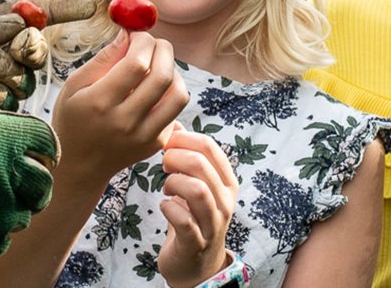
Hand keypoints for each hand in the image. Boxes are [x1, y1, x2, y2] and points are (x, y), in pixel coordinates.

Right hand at [0, 107, 58, 263]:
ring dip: (8, 214)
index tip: (39, 158)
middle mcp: (7, 171)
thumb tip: (18, 143)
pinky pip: (0, 243)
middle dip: (35, 188)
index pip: (46, 142)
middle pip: (43, 184)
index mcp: (3, 137)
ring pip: (23, 216)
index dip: (44, 151)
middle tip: (21, 190)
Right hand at [52, 31, 189, 182]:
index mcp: (99, 103)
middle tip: (154, 44)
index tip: (138, 35)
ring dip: (173, 71)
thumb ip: (105, 58)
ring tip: (157, 66)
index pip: (136, 64)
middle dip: (163, 50)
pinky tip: (153, 91)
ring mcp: (144, 136)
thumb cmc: (73, 118)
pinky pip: (175, 110)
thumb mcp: (75, 85)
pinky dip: (169, 92)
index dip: (143, 42)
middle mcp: (125, 122)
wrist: (78, 165)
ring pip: (179, 94)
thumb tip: (130, 32)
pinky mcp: (157, 143)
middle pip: (163, 76)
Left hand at [157, 125, 237, 287]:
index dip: (185, 139)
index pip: (211, 147)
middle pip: (202, 166)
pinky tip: (163, 205)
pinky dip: (168, 208)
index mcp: (227, 182)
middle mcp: (225, 201)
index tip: (168, 142)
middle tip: (163, 162)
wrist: (196, 264)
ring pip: (196, 191)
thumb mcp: (197, 185)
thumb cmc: (193, 217)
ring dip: (173, 182)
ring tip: (165, 184)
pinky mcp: (195, 242)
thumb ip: (188, 156)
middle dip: (176, 157)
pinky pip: (183, 220)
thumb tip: (174, 125)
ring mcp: (212, 223)